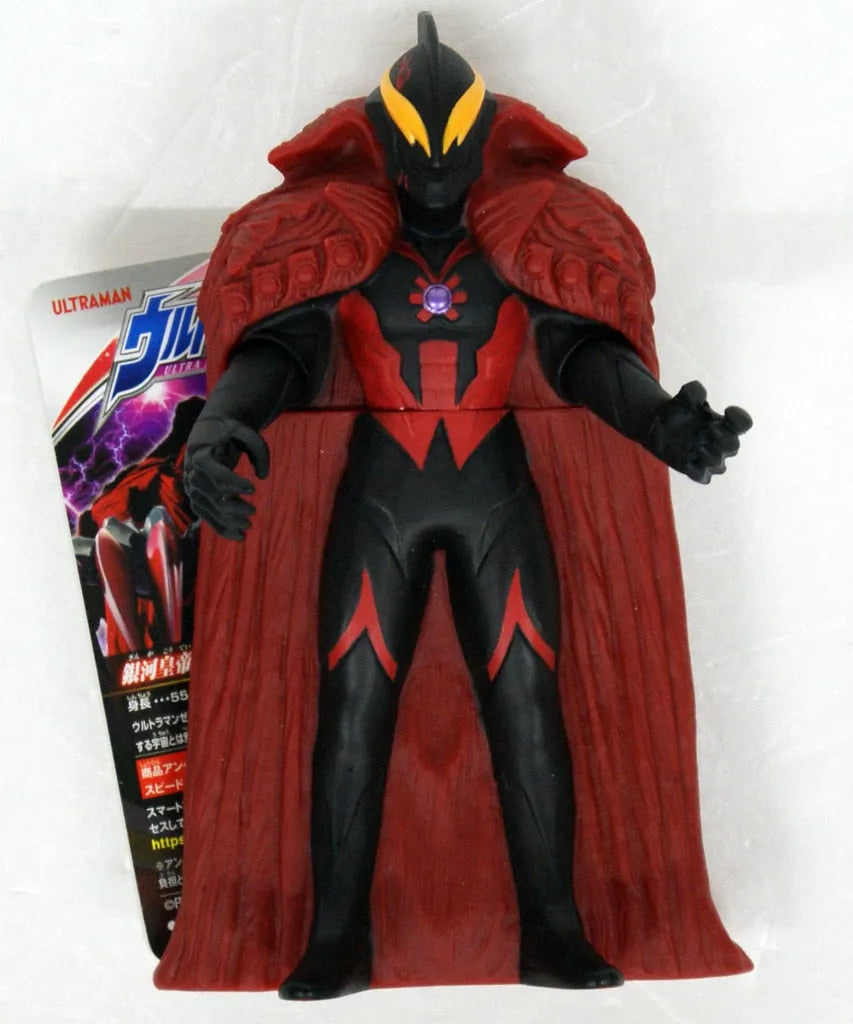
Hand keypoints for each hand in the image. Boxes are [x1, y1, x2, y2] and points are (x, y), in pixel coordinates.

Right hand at [183, 415, 269, 538]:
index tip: (253, 489)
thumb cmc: (227, 431)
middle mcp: (192, 474)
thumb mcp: (244, 430)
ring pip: (212, 510)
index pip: (215, 473)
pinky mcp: (198, 499)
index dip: (233, 483)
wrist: (207, 434)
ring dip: (230, 521)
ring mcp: (193, 488)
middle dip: (234, 507)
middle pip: (214, 496)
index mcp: (200, 455)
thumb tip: (263, 475)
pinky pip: (208, 517)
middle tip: (253, 511)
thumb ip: (258, 449)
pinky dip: (222, 528)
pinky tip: (240, 537)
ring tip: (248, 525)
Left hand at [647, 381, 751, 483]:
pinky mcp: (694, 470)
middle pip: (733, 447)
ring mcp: (708, 458)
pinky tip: (687, 461)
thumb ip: (692, 391)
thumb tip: (699, 392)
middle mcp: (720, 443)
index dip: (740, 418)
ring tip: (697, 446)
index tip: (727, 409)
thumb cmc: (680, 411)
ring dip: (710, 457)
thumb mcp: (683, 398)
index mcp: (724, 424)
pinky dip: (697, 471)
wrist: (659, 427)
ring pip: (720, 466)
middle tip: (709, 429)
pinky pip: (703, 477)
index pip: (744, 424)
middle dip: (724, 439)